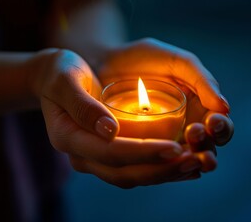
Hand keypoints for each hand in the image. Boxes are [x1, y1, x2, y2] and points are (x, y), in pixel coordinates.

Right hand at [29, 49, 200, 187]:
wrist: (55, 79)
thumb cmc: (60, 74)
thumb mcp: (65, 80)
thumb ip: (82, 105)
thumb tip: (110, 130)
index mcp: (68, 137)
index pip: (110, 153)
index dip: (144, 153)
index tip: (175, 147)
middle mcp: (81, 155)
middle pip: (124, 173)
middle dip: (161, 170)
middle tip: (195, 161)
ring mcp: (93, 158)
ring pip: (131, 176)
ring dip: (164, 173)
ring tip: (195, 164)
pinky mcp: (105, 154)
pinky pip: (133, 169)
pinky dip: (158, 168)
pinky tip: (181, 161)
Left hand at [99, 38, 233, 169]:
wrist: (104, 64)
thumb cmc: (143, 59)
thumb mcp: (177, 62)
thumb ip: (201, 79)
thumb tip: (224, 107)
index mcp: (198, 108)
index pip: (219, 126)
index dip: (221, 128)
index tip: (211, 120)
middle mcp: (184, 128)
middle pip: (206, 148)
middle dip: (206, 146)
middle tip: (195, 134)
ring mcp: (162, 141)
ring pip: (182, 161)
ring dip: (188, 161)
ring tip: (185, 154)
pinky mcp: (139, 148)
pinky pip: (154, 164)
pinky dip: (161, 167)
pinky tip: (162, 164)